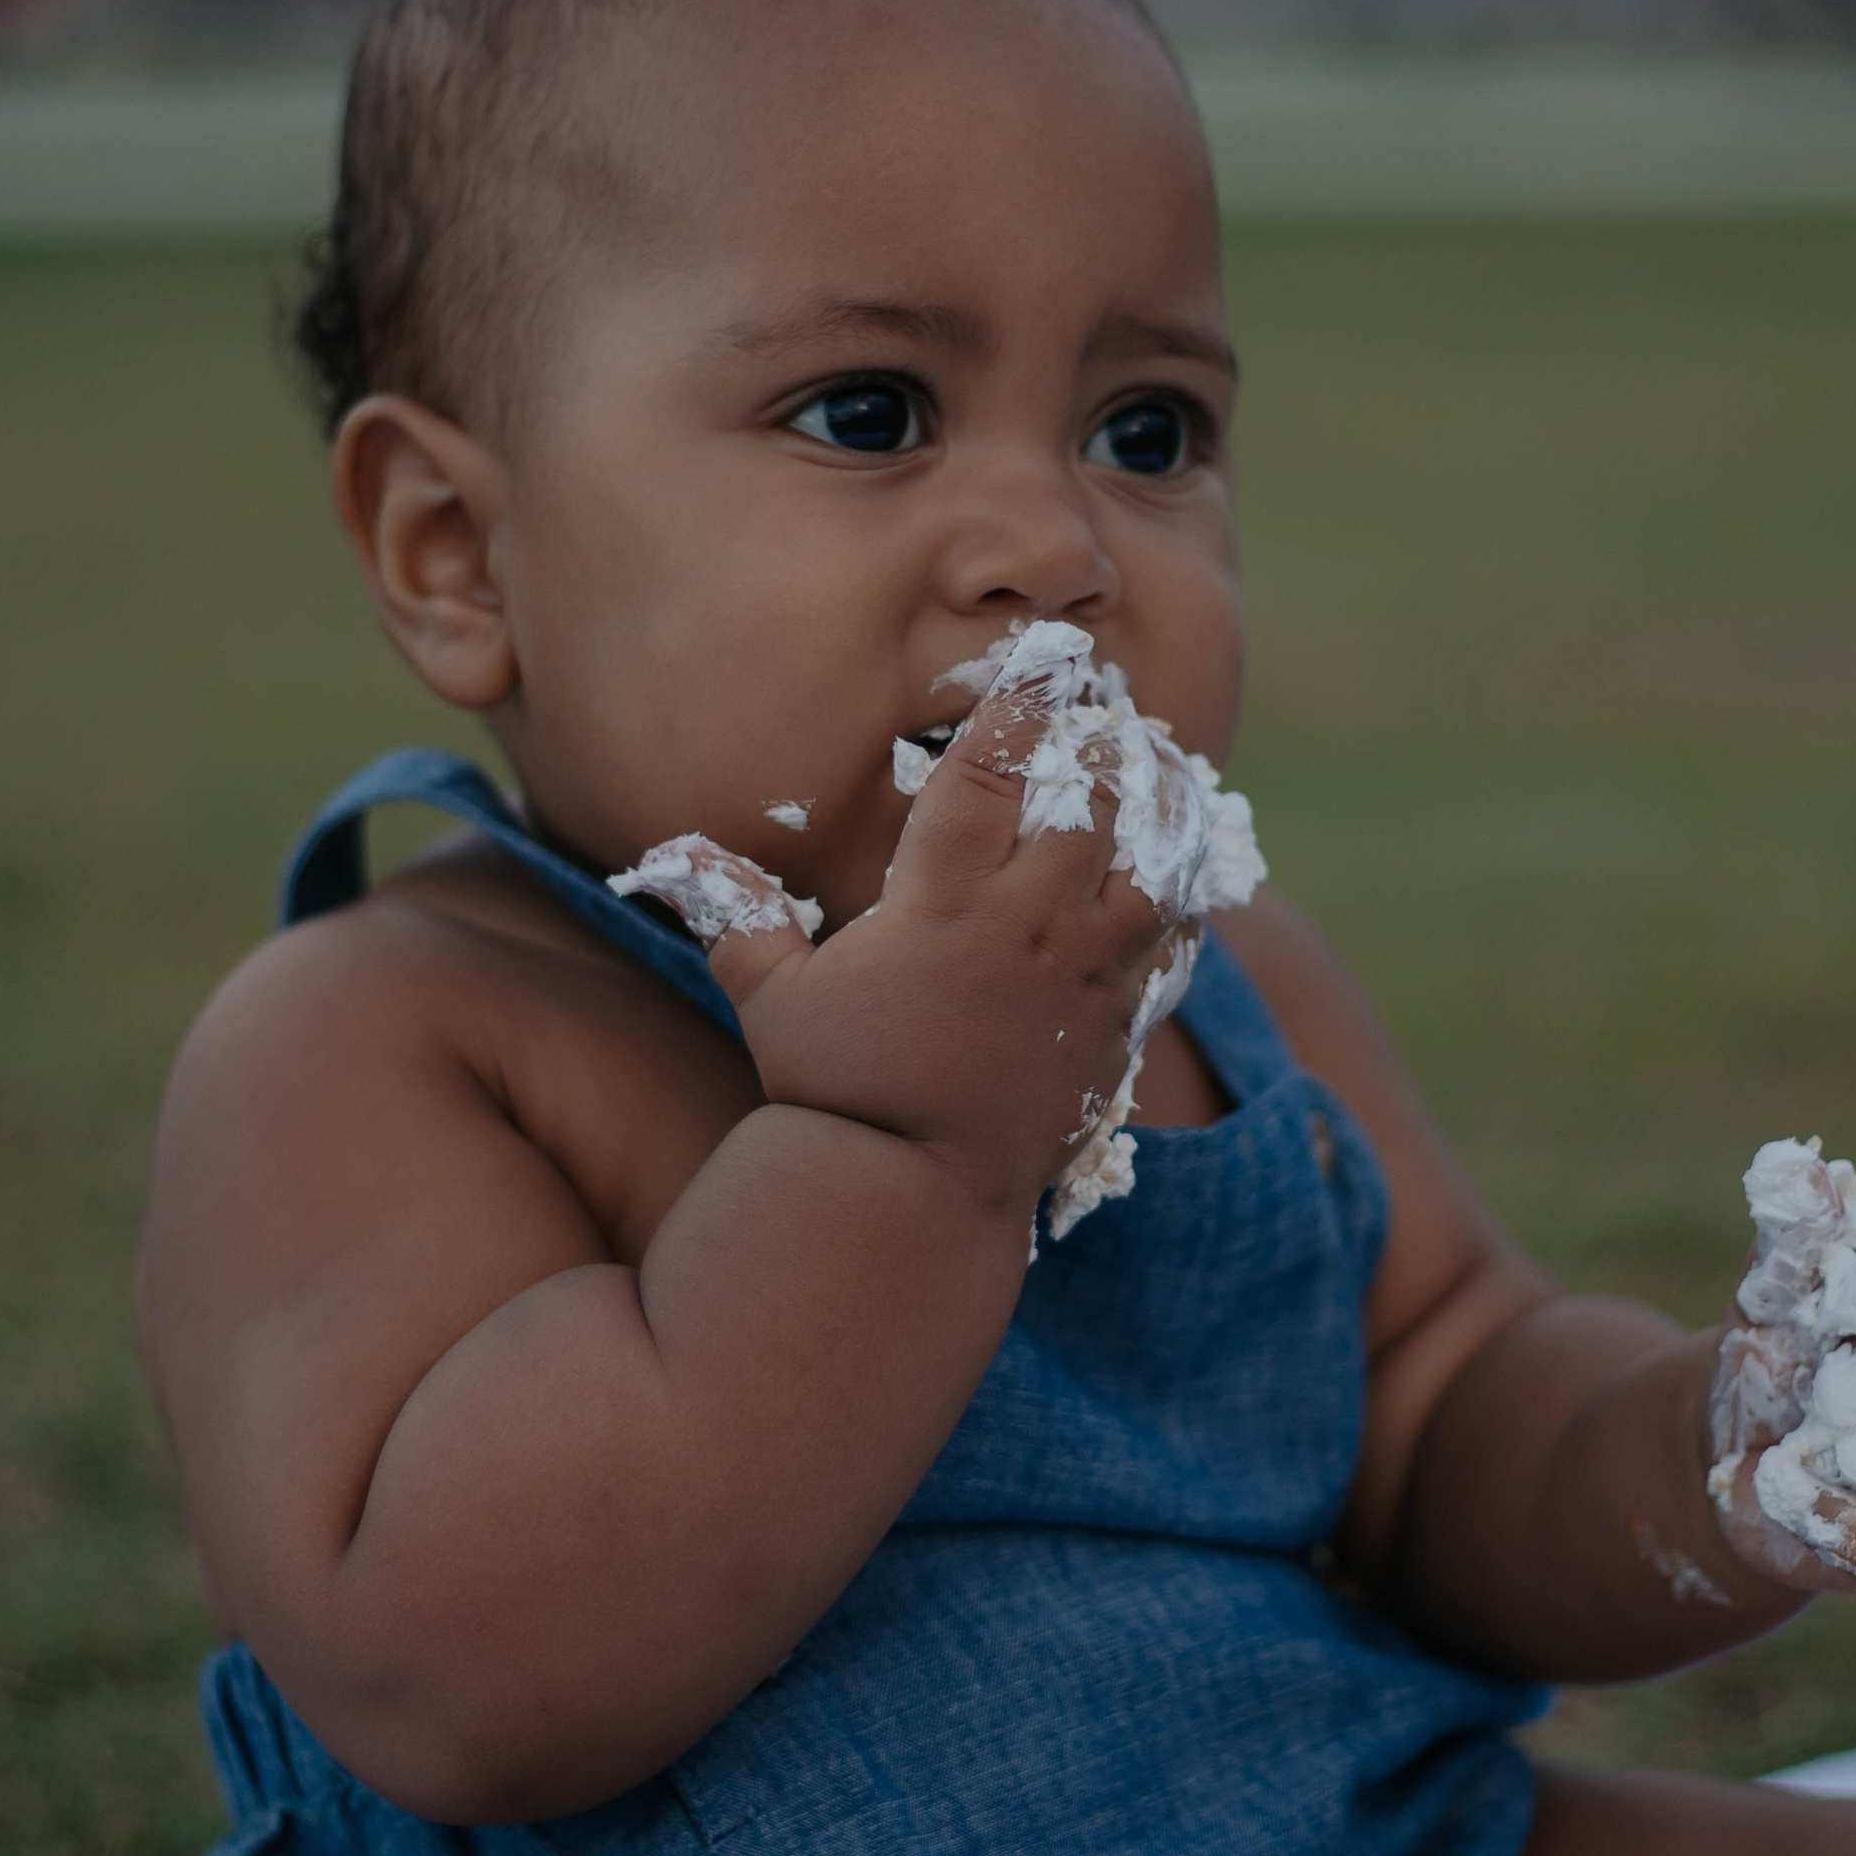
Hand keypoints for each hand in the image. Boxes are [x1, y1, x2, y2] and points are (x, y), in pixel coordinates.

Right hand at [697, 667, 1184, 1224]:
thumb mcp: (773, 1002)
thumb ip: (739, 917)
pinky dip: (1182, 885)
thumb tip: (673, 852)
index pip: (994, 767)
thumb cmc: (837, 1091)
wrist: (915, 1196)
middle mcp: (1025, 924)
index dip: (1024, 701)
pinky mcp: (1119, 1018)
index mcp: (940, 900)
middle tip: (1101, 709)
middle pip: (1093, 795)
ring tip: (1157, 760)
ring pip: (1155, 856)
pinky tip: (1177, 856)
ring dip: (1160, 802)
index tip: (1044, 660)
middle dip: (1100, 742)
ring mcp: (1083, 971)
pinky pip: (1174, 932)